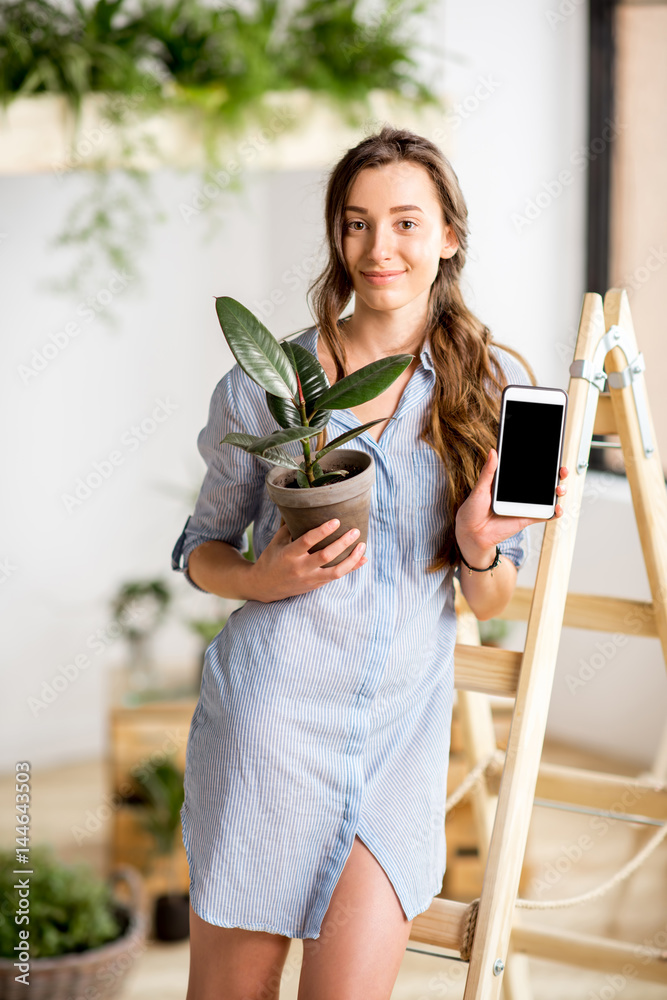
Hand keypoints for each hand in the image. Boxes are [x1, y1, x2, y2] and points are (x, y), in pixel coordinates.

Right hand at [249, 519, 367, 601]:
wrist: (264, 586)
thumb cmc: (271, 558)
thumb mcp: (277, 541)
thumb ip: (290, 526)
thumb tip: (303, 505)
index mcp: (289, 554)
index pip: (308, 541)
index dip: (323, 531)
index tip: (336, 521)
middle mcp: (300, 568)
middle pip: (326, 556)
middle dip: (343, 543)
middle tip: (355, 530)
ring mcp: (309, 578)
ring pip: (336, 571)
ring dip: (351, 558)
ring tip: (362, 545)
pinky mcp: (316, 585)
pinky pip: (336, 576)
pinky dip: (351, 568)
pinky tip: (362, 558)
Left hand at [455, 449, 568, 566]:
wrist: (471, 533)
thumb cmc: (472, 510)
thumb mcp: (480, 488)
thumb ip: (488, 472)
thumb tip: (493, 451)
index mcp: (509, 481)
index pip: (529, 469)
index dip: (541, 462)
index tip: (551, 455)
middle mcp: (519, 492)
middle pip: (543, 481)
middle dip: (556, 474)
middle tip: (561, 470)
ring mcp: (525, 505)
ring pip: (548, 496)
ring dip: (558, 491)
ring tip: (559, 489)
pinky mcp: (527, 518)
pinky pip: (545, 514)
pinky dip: (555, 512)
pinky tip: (557, 508)